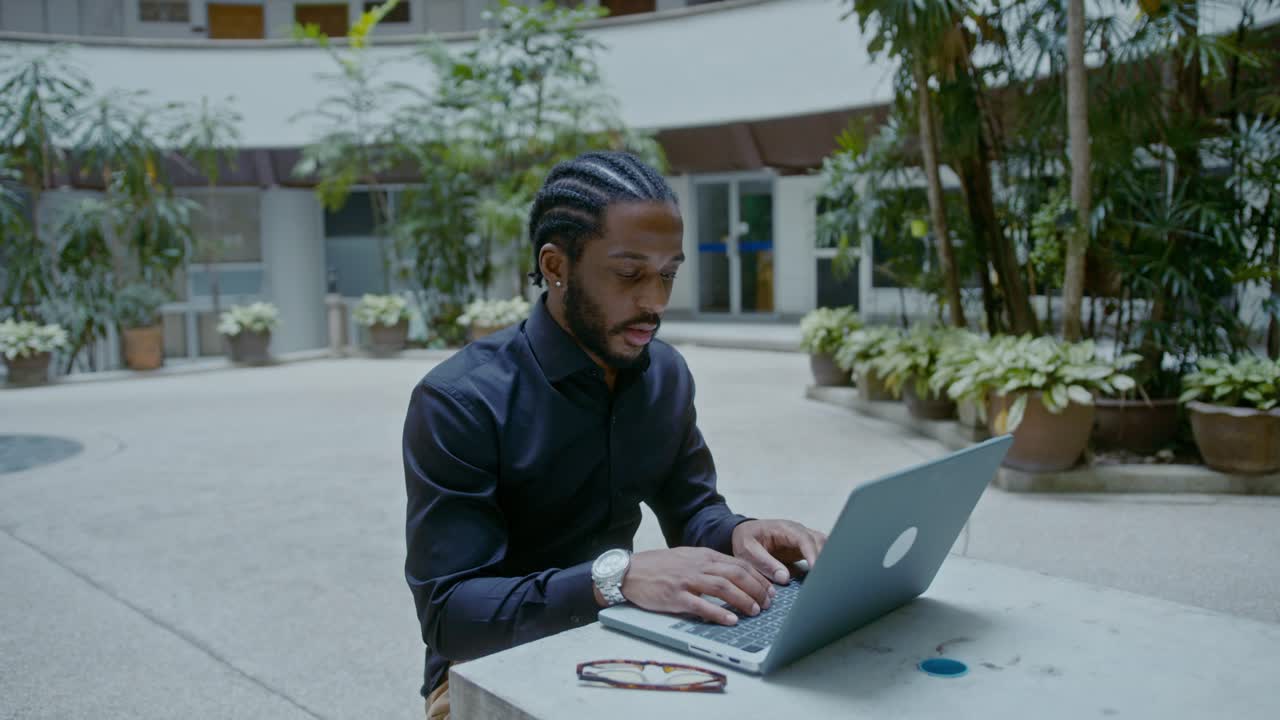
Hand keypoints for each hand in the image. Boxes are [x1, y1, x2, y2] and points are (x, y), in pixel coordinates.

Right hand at [617, 547, 775, 625]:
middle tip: (768, 603)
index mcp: (704, 556)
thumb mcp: (687, 558)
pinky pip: (701, 605)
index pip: (739, 564)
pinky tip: (731, 620)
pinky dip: (718, 613)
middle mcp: (698, 566)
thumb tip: (734, 576)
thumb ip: (709, 565)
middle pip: (736, 574)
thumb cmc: (659, 567)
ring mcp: (686, 580)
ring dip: (743, 600)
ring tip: (755, 611)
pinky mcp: (675, 596)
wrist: (629, 571)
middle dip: (757, 589)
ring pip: (723, 587)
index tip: (770, 590)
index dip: (758, 577)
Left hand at [731, 519, 827, 583]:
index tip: (816, 570)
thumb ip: (765, 563)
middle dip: (825, 559)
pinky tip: (821, 580)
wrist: (745, 535)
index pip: (805, 539)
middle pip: (820, 542)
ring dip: (826, 563)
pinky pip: (820, 555)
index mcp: (784, 529)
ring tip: (825, 581)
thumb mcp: (748, 551)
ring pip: (824, 547)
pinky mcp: (805, 550)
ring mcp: (803, 540)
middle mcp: (798, 532)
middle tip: (824, 580)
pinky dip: (822, 566)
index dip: (812, 554)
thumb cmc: (745, 539)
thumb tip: (785, 577)